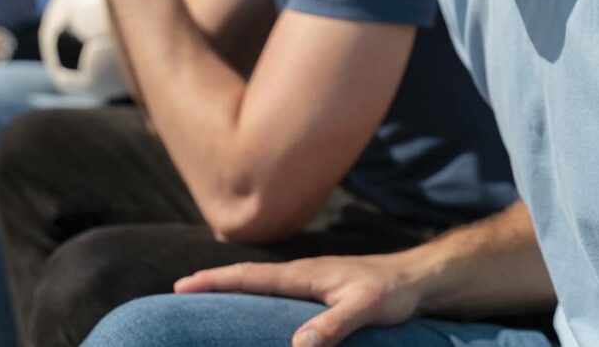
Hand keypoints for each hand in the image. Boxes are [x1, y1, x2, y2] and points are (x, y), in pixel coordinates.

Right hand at [174, 254, 425, 346]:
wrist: (418, 279)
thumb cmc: (392, 292)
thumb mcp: (364, 309)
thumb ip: (332, 326)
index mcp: (303, 273)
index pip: (249, 276)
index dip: (215, 281)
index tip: (182, 286)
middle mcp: (300, 273)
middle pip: (247, 276)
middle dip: (213, 281)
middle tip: (180, 290)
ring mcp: (309, 279)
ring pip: (260, 282)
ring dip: (232, 287)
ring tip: (206, 297)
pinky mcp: (319, 289)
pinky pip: (275, 291)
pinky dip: (254, 294)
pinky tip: (253, 308)